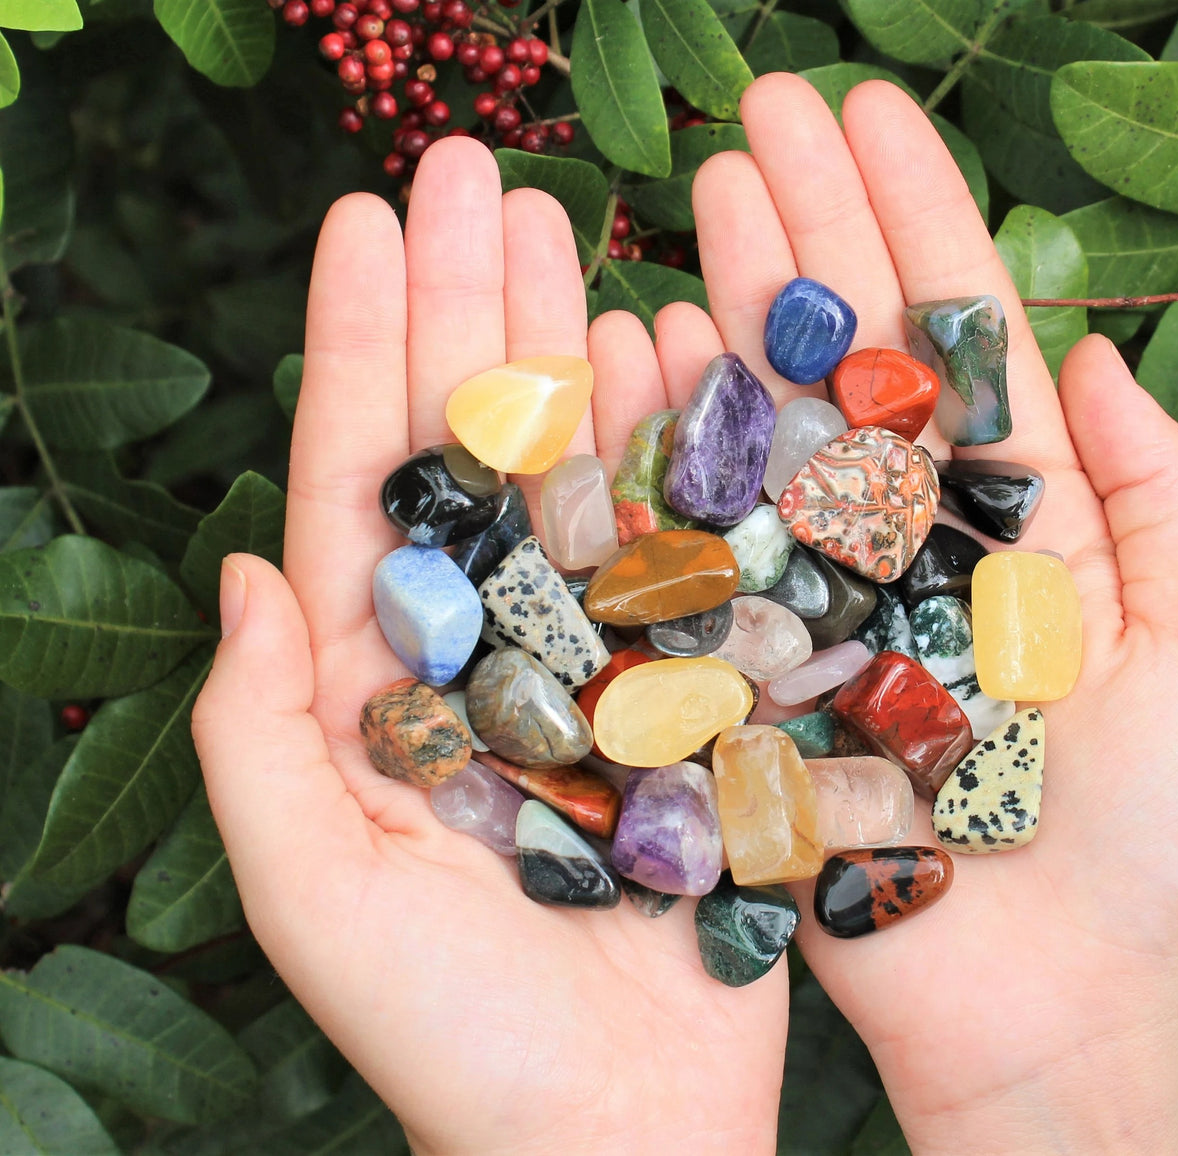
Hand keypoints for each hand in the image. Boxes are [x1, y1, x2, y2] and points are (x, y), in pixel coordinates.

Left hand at [190, 144, 787, 1155]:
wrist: (624, 1134)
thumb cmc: (455, 1040)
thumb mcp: (316, 895)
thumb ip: (260, 733)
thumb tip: (249, 569)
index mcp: (385, 681)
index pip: (364, 485)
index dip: (362, 348)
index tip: (368, 221)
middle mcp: (490, 646)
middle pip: (477, 447)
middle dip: (473, 305)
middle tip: (480, 167)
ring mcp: (601, 656)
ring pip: (586, 472)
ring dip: (577, 347)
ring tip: (575, 222)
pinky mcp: (697, 687)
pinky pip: (691, 546)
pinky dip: (685, 447)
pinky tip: (678, 350)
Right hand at [668, 75, 1177, 1152]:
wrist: (1052, 1015)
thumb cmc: (1155, 854)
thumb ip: (1166, 502)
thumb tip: (1104, 354)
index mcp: (1021, 519)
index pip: (959, 337)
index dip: (914, 216)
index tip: (861, 111)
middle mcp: (907, 537)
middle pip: (853, 357)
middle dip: (809, 226)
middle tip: (754, 109)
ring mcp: (819, 595)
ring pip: (772, 426)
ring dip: (734, 304)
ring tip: (693, 186)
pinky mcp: (752, 670)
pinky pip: (706, 545)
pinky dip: (674, 444)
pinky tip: (642, 342)